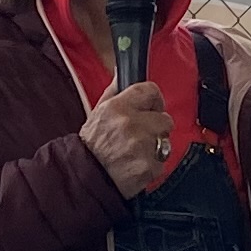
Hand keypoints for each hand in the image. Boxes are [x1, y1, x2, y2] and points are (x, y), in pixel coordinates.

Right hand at [82, 80, 172, 197]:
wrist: (85, 178)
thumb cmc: (92, 146)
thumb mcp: (98, 112)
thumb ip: (114, 92)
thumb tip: (122, 73)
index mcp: (118, 107)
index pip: (151, 90)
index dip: (153, 100)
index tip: (151, 108)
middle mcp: (131, 124)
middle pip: (165, 118)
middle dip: (156, 127)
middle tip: (140, 135)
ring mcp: (142, 146)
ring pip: (165, 141)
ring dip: (156, 146)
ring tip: (136, 152)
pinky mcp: (150, 166)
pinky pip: (162, 161)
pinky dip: (152, 164)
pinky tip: (136, 164)